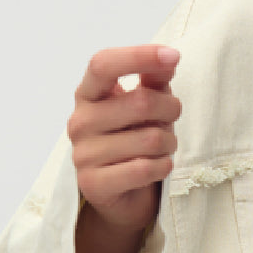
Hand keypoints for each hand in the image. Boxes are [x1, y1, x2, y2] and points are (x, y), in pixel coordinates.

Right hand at [68, 45, 181, 233]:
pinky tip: (159, 166)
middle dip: (170, 109)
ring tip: (164, 148)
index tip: (172, 56)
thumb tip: (168, 59)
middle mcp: (79, 121)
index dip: (138, 56)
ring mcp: (83, 154)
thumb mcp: (145, 107)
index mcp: (88, 94)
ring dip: (169, 143)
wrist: (123, 195)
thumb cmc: (134, 142)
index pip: (103, 64)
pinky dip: (163, 167)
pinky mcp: (93, 183)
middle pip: (140, 102)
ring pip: (149, 139)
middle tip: (172, 118)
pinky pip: (144, 168)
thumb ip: (153, 82)